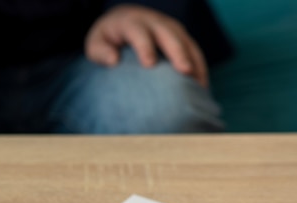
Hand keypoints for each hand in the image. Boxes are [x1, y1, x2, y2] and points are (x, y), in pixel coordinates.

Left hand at [85, 4, 207, 86]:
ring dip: (194, 61)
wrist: (122, 21)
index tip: (149, 65)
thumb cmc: (107, 39)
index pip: (139, 32)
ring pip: (186, 42)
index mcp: (131, 22)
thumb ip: (100, 51)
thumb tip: (113, 60)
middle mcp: (154, 22)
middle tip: (185, 71)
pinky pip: (193, 50)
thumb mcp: (95, 44)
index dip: (145, 47)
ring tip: (199, 85)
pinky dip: (199, 66)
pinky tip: (201, 86)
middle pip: (169, 35)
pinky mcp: (180, 36)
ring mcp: (170, 27)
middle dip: (178, 52)